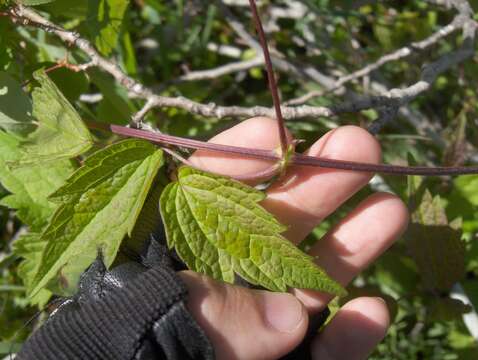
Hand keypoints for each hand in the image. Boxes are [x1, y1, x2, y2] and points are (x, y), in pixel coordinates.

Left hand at [179, 117, 408, 359]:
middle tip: (357, 145)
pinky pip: (326, 350)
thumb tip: (289, 317)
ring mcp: (259, 327)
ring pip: (309, 281)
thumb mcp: (155, 323)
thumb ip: (213, 312)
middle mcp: (220, 286)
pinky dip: (352, 334)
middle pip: (271, 226)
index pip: (201, 195)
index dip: (238, 158)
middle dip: (315, 184)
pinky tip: (373, 309)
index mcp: (171, 260)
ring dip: (350, 246)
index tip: (275, 135)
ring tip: (390, 208)